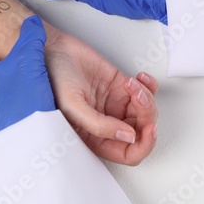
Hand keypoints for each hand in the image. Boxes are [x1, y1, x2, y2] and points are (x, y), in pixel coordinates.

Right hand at [43, 25, 158, 164]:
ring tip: (131, 83)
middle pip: (142, 131)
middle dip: (146, 115)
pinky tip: (139, 78)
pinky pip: (146, 92)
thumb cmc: (54, 78)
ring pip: (146, 111)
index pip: (127, 153)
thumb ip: (100, 126)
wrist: (54, 50)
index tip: (148, 129)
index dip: (143, 145)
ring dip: (146, 97)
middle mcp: (107, 123)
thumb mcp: (72, 106)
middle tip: (138, 98)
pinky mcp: (121, 87)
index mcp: (94, 137)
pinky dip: (149, 86)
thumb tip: (130, 137)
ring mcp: (116, 105)